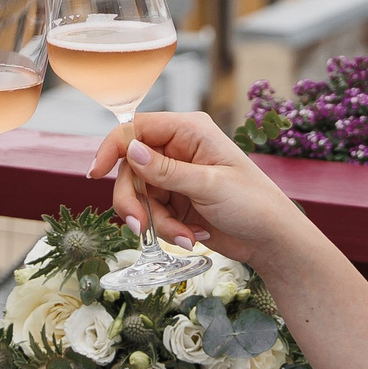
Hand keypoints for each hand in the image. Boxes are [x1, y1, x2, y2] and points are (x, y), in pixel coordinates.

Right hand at [87, 113, 308, 268]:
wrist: (271, 240)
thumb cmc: (253, 204)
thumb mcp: (208, 186)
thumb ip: (166, 170)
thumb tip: (130, 150)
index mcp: (189, 131)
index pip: (136, 128)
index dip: (113, 148)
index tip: (96, 173)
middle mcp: (178, 149)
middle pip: (130, 168)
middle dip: (133, 201)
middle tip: (139, 228)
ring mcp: (175, 176)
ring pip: (139, 195)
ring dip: (156, 221)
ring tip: (184, 236)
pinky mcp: (175, 201)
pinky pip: (152, 214)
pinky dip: (166, 229)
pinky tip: (191, 236)